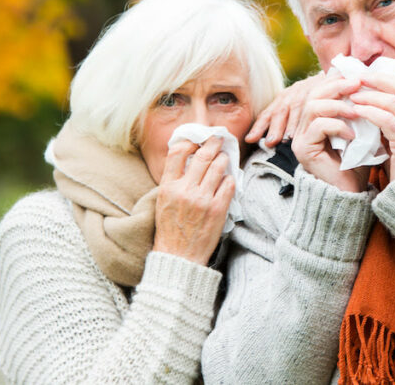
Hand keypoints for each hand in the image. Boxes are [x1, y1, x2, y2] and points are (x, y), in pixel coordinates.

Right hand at [152, 136, 234, 264]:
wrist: (179, 256)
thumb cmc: (171, 229)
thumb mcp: (163, 201)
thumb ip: (174, 180)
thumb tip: (189, 158)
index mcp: (168, 187)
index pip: (177, 153)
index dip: (190, 141)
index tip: (198, 139)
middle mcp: (185, 190)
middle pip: (203, 156)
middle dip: (213, 143)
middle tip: (219, 138)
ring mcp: (202, 199)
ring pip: (219, 166)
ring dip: (224, 159)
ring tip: (224, 158)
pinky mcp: (217, 209)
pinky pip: (229, 184)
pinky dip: (230, 178)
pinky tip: (228, 179)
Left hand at [245, 71, 325, 146]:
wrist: (342, 78)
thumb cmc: (324, 99)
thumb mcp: (305, 107)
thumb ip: (292, 120)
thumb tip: (274, 141)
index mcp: (287, 97)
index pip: (270, 112)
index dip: (260, 125)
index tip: (250, 138)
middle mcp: (294, 91)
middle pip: (280, 109)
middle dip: (274, 126)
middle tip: (270, 142)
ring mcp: (307, 87)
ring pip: (296, 105)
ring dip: (292, 122)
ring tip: (289, 138)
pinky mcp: (322, 83)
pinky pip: (314, 98)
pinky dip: (311, 110)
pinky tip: (311, 125)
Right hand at [291, 75, 370, 192]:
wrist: (351, 195)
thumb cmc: (358, 163)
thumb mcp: (361, 130)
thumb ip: (360, 109)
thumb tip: (372, 83)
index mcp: (315, 119)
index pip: (321, 89)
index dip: (338, 80)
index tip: (359, 76)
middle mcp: (303, 127)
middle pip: (313, 93)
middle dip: (337, 86)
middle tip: (358, 83)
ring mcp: (301, 138)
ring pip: (313, 107)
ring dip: (339, 105)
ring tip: (358, 112)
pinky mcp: (303, 149)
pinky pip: (318, 126)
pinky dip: (337, 125)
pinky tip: (353, 134)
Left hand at [348, 73, 394, 181]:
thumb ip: (389, 124)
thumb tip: (367, 104)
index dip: (387, 78)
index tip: (367, 75)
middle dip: (378, 80)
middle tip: (357, 77)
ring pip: (393, 102)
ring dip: (370, 95)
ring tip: (352, 94)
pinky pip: (387, 120)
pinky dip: (370, 112)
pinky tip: (357, 110)